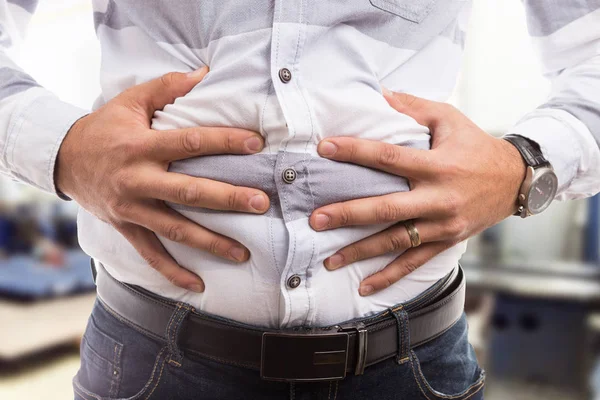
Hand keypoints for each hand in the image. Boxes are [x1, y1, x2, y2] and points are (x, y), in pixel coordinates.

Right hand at [56, 67, 269, 292]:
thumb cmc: (104, 128)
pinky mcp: (126, 227)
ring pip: (176, 229)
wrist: (63, 159)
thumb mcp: (130, 101)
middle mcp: (138, 180)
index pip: (190, 142)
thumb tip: (204, 73)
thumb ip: (167, 86)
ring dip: (211, 242)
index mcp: (141, 146)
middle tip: (261, 203)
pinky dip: (173, 272)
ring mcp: (132, 208)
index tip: (256, 144)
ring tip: (243, 253)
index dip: (225, 142)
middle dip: (228, 198)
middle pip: (189, 192)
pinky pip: (151, 255)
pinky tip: (198, 285)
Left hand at [309, 90, 525, 295]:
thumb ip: (412, 107)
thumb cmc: (476, 145)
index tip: (324, 149)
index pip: (388, 157)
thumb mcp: (449, 118)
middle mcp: (439, 198)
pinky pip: (415, 262)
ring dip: (361, 252)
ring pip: (396, 241)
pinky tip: (365, 286)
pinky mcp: (447, 241)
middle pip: (387, 209)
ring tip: (329, 259)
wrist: (516, 181)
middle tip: (317, 219)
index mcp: (437, 164)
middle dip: (349, 215)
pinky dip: (390, 276)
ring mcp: (443, 224)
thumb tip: (378, 93)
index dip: (355, 151)